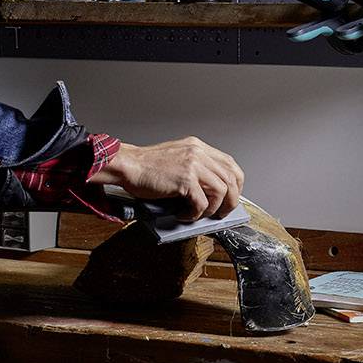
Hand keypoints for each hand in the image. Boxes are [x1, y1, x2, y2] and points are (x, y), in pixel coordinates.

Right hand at [90, 136, 244, 221]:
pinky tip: (183, 215)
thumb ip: (195, 168)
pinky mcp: (185, 180)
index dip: (236, 184)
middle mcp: (198, 153)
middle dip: (230, 200)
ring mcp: (192, 165)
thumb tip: (210, 192)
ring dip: (212, 209)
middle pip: (231, 178)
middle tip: (221, 212)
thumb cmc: (145, 167)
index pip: (230, 164)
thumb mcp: (176, 158)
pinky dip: (194, 214)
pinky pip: (202, 203)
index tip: (231, 196)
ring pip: (221, 192)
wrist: (127, 166)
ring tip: (199, 215)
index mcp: (197, 146)